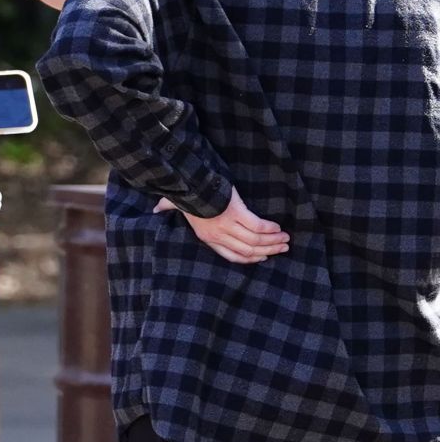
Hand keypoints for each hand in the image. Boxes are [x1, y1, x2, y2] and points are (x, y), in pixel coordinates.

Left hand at [154, 188, 289, 263]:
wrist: (188, 183)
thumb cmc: (183, 194)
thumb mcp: (174, 204)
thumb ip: (167, 208)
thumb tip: (155, 209)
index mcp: (207, 238)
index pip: (232, 256)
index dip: (249, 259)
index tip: (262, 257)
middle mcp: (218, 235)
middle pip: (248, 250)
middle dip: (267, 251)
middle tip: (282, 249)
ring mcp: (228, 225)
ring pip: (255, 240)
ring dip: (272, 241)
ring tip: (285, 240)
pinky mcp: (237, 213)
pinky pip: (257, 226)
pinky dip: (269, 229)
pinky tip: (278, 228)